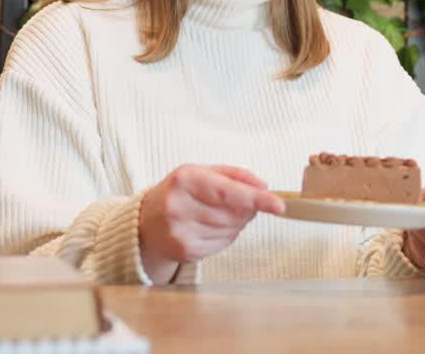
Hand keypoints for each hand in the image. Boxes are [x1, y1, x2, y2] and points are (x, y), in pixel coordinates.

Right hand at [138, 164, 283, 282]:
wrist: (146, 221)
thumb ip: (235, 175)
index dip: (256, 199)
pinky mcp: (185, 251)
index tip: (278, 205)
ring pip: (231, 230)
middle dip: (247, 209)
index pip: (227, 192)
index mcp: (184, 180)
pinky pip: (223, 244)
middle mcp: (178, 207)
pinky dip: (226, 235)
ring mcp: (180, 233)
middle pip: (234, 214)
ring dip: (237, 223)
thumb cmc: (179, 192)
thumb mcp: (202, 172)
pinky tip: (211, 227)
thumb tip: (263, 186)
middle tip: (241, 203)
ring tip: (219, 213)